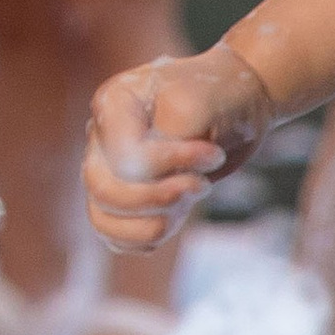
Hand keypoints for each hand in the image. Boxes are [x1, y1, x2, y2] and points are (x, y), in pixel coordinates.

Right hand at [83, 43, 275, 252]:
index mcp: (112, 103)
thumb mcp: (197, 103)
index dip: (172, 164)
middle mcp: (100, 137)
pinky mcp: (123, 194)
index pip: (125, 157)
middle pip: (104, 190)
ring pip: (102, 218)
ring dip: (154, 222)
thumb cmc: (216, 95)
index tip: (213, 153)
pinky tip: (173, 220)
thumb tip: (145, 178)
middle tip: (202, 185)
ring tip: (188, 202)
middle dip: (159, 198)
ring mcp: (107, 167)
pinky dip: (143, 238)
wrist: (234, 104)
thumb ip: (169, 138)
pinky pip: (112, 234)